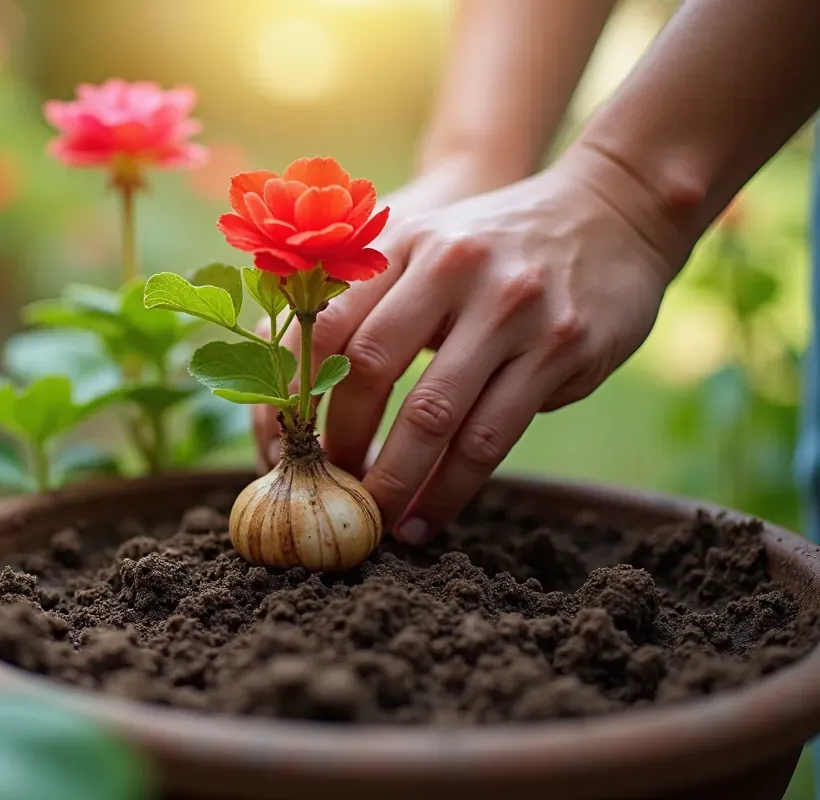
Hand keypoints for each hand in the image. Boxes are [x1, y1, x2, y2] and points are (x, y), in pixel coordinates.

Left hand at [254, 145, 682, 543]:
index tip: (284, 444)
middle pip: (370, 368)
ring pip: (433, 415)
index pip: (324, 323)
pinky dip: (449, 490)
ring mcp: (510, 306)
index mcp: (403, 241)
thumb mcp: (426, 246)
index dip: (295, 393)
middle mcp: (451, 266)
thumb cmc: (493, 247)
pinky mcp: (560, 347)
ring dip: (394, 481)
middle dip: (340, 441)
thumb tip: (293, 390)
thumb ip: (366, 299)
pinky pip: (490, 437)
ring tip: (374, 521)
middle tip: (326, 486)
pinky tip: (426, 520)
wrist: (614, 211)